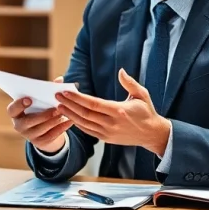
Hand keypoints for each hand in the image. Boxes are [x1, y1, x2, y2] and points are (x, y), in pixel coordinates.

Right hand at [8, 76, 73, 153]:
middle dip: (43, 115)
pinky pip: (51, 136)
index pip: (12, 109)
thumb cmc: (41, 109)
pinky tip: (70, 121)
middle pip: (28, 121)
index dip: (19, 105)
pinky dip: (61, 128)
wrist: (45, 130)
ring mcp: (29, 136)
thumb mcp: (42, 100)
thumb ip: (48, 90)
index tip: (29, 99)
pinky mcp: (40, 143)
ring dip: (53, 121)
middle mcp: (19, 125)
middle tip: (56, 108)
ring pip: (41, 129)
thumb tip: (60, 80)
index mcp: (16, 113)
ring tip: (64, 113)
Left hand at [56, 68, 170, 154]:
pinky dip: (77, 123)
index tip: (66, 91)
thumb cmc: (147, 112)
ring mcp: (107, 133)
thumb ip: (130, 83)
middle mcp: (111, 123)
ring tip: (59, 105)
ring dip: (70, 114)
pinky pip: (88, 131)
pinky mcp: (106, 139)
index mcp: (119, 111)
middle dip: (69, 105)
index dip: (78, 98)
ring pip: (84, 124)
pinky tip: (69, 116)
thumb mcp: (142, 95)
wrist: (151, 134)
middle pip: (85, 114)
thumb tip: (121, 70)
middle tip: (57, 96)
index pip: (93, 104)